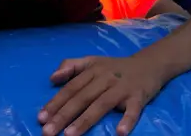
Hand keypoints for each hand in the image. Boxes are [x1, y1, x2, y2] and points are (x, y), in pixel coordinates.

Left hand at [39, 55, 162, 135]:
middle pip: (83, 97)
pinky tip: (120, 133)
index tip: (41, 118)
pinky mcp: (139, 96)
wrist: (150, 64)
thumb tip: (52, 78)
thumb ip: (71, 66)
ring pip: (102, 104)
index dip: (55, 103)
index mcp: (93, 69)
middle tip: (48, 132)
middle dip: (64, 115)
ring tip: (70, 135)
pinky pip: (133, 110)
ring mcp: (123, 87)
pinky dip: (127, 121)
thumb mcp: (93, 61)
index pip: (71, 88)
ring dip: (85, 120)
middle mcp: (106, 77)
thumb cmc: (116, 67)